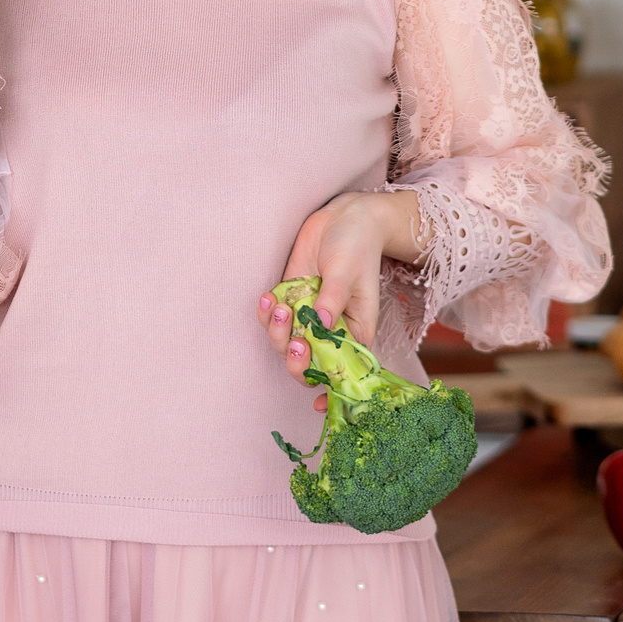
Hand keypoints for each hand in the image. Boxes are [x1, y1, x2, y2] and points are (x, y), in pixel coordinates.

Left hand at [257, 191, 420, 388]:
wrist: (343, 218)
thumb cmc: (356, 245)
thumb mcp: (348, 272)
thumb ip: (334, 299)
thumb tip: (322, 326)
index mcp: (355, 332)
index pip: (343, 371)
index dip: (331, 392)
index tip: (317, 403)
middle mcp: (330, 331)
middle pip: (308, 364)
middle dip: (296, 360)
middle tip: (295, 341)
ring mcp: (308, 317)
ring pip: (285, 343)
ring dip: (277, 332)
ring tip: (279, 305)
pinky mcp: (290, 300)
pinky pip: (273, 319)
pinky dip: (266, 313)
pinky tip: (268, 297)